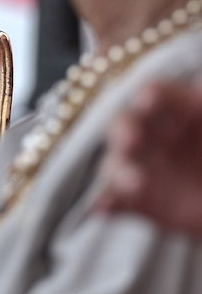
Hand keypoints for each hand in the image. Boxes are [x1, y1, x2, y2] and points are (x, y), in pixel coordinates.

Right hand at [97, 78, 201, 234]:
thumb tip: (200, 85)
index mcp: (179, 112)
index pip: (155, 95)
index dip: (150, 96)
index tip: (150, 101)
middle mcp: (152, 136)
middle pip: (125, 124)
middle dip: (124, 129)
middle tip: (131, 140)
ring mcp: (140, 167)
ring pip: (115, 163)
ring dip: (119, 170)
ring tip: (134, 183)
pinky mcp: (136, 200)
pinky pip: (115, 200)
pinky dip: (105, 203)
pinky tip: (102, 208)